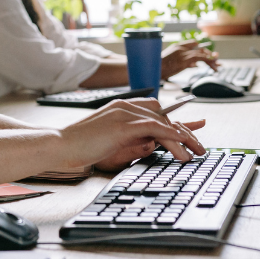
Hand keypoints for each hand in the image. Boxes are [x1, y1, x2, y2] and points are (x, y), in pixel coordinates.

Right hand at [58, 98, 205, 170]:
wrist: (60, 145)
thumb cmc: (80, 146)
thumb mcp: (109, 139)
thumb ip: (129, 138)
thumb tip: (149, 145)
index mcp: (121, 107)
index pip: (156, 110)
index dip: (176, 120)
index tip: (192, 132)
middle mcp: (125, 106)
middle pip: (164, 115)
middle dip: (185, 131)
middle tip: (200, 147)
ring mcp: (124, 113)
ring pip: (163, 122)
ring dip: (184, 137)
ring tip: (197, 152)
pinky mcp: (122, 125)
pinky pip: (155, 128)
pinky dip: (172, 137)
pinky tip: (182, 148)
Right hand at [162, 40, 218, 78]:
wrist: (153, 69)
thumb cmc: (159, 67)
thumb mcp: (172, 62)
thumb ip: (184, 62)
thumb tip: (194, 65)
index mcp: (177, 46)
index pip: (193, 43)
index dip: (201, 48)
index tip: (208, 53)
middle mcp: (181, 48)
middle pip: (199, 48)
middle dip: (209, 54)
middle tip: (216, 59)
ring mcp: (183, 54)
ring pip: (201, 54)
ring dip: (210, 60)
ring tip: (217, 66)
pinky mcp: (184, 60)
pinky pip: (200, 58)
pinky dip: (208, 61)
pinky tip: (212, 65)